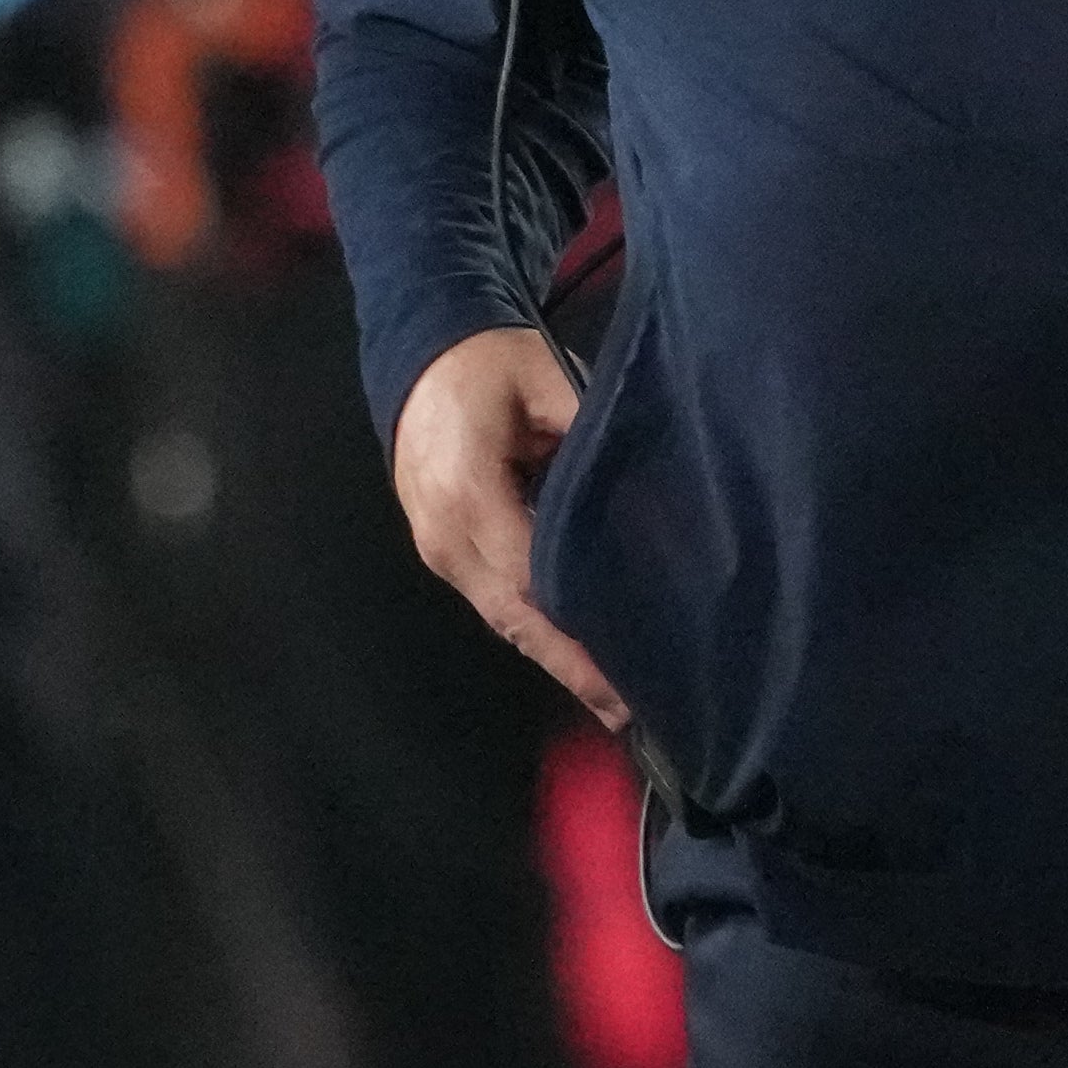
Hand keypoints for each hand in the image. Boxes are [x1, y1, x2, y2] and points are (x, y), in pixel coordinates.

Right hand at [391, 326, 628, 727]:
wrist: (420, 356)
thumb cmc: (489, 364)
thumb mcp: (548, 380)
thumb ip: (592, 436)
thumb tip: (648, 495)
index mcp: (469, 493)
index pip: (533, 577)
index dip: (581, 627)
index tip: (628, 665)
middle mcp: (447, 536)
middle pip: (515, 617)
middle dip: (571, 666)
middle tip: (629, 712)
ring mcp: (439, 551)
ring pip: (502, 618)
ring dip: (553, 657)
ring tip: (609, 697)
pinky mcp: (444, 553)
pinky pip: (492, 601)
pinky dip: (533, 630)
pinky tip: (572, 651)